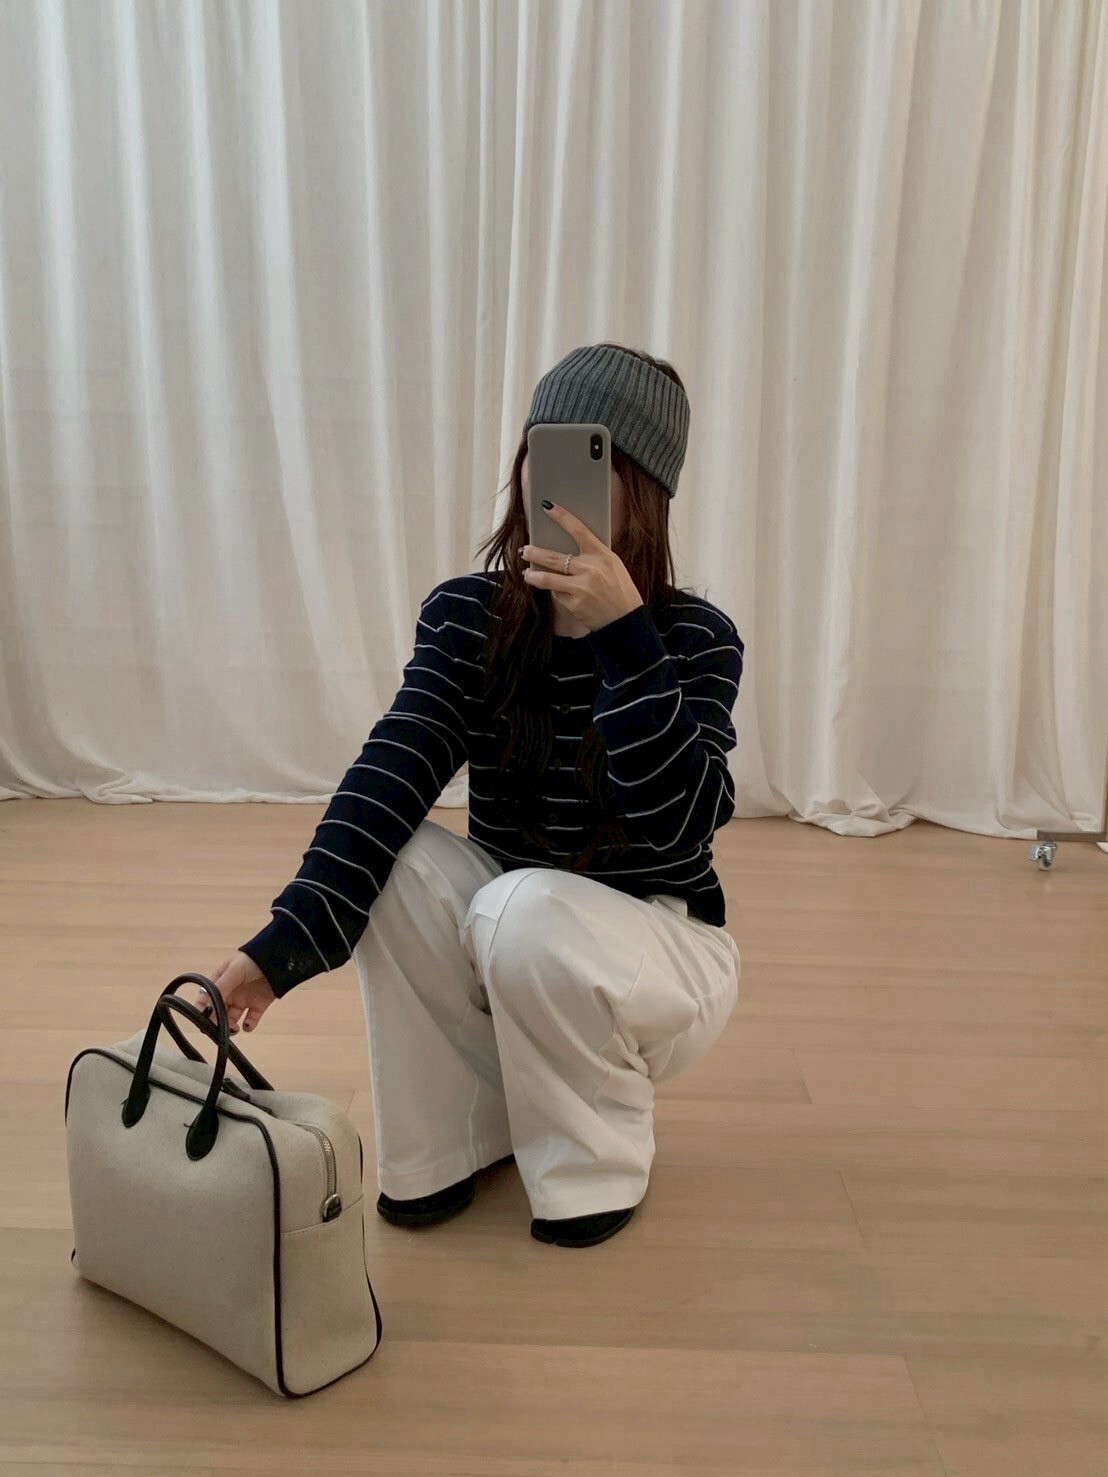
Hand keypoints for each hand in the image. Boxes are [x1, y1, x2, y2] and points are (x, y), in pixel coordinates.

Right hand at [193, 950, 276, 1035]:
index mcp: (219, 981)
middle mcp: (229, 993)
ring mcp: (243, 1000)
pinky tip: (248, 1024)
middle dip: (216, 1022)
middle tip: (218, 1028)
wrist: (280, 958)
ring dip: (230, 1027)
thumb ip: (220, 989)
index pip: (205, 999)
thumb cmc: (253, 960)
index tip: (203, 1021)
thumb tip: (208, 1009)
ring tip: (233, 1028)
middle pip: (217, 1012)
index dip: (202, 1011)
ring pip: (231, 1019)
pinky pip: (250, 1021)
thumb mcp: (234, 971)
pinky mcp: (258, 1006)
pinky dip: (248, 1026)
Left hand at [522, 502, 643, 631]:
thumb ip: (592, 555)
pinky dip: (555, 592)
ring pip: (547, 579)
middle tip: (524, 550)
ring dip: (532, 575)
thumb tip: (565, 547)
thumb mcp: (612, 565)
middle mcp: (590, 569)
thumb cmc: (619, 589)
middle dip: (534, 553)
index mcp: (602, 554)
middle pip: (553, 557)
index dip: (562, 516)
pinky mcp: (575, 604)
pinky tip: (557, 592)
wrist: (626, 619)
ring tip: (527, 574)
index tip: (547, 506)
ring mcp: (581, 588)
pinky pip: (557, 595)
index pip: (579, 530)